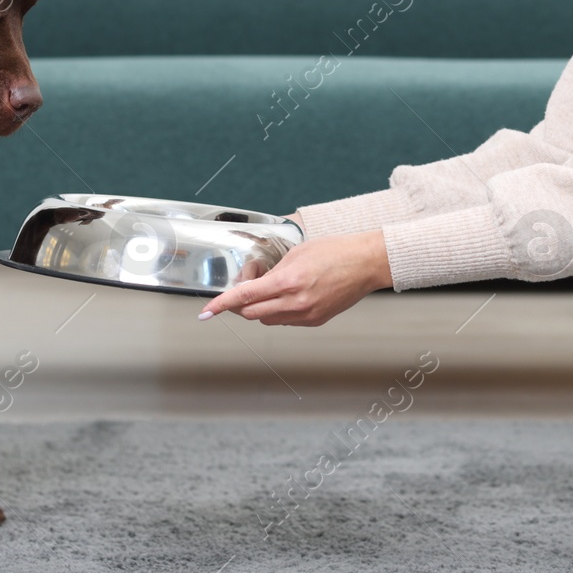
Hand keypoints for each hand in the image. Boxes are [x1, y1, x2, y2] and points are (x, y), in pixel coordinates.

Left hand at [196, 226, 391, 326]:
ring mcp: (306, 315)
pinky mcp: (315, 321)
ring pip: (266, 319)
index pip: (245, 296)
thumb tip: (255, 284)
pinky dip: (277, 310)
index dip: (221, 304)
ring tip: (272, 284)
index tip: (206, 312)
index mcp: (288, 281)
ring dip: (259, 305)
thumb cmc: (335, 251)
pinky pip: (284, 321)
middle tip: (249, 279)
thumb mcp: (296, 253)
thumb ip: (272, 272)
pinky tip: (288, 294)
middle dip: (240, 300)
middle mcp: (295, 303)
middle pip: (250, 313)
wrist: (365, 264)